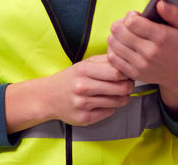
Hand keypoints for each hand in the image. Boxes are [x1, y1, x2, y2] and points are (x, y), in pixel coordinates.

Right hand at [5, 54, 133, 131]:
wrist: (48, 96)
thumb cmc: (71, 78)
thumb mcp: (86, 63)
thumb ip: (106, 61)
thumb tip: (127, 62)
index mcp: (85, 70)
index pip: (117, 72)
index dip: (128, 73)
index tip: (128, 73)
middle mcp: (83, 87)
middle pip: (121, 88)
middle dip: (129, 87)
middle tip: (128, 85)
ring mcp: (83, 104)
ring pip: (117, 102)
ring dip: (123, 98)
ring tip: (119, 94)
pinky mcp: (84, 118)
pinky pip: (108, 112)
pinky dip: (111, 108)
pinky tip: (105, 103)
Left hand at [106, 0, 177, 116]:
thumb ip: (172, 12)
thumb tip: (160, 3)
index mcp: (162, 37)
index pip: (132, 22)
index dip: (130, 16)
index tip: (135, 16)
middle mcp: (150, 52)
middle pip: (119, 31)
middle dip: (120, 23)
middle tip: (127, 24)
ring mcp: (141, 64)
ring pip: (113, 43)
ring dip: (115, 35)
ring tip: (124, 34)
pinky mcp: (133, 74)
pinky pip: (112, 58)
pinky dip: (113, 49)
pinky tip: (121, 46)